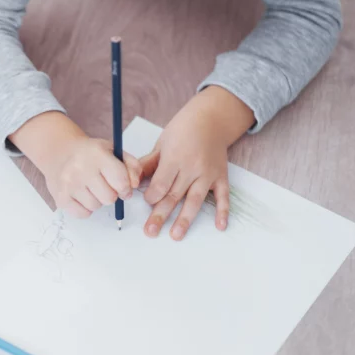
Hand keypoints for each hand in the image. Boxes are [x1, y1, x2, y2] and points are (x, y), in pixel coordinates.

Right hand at [10, 112, 141, 217]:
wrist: (59, 151)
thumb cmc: (90, 153)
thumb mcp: (113, 151)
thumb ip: (131, 165)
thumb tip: (134, 185)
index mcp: (97, 154)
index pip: (120, 181)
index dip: (126, 188)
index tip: (124, 188)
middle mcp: (80, 168)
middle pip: (109, 198)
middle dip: (111, 194)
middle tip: (105, 186)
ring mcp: (68, 184)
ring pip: (96, 207)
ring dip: (97, 201)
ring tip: (91, 188)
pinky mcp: (61, 197)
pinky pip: (83, 214)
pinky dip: (85, 208)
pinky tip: (82, 195)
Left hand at [138, 86, 254, 239]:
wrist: (211, 119)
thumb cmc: (182, 130)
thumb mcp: (161, 143)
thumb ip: (148, 164)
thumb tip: (132, 181)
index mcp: (175, 157)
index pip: (161, 183)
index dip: (152, 195)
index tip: (146, 202)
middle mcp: (192, 167)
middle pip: (174, 195)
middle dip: (161, 214)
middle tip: (150, 231)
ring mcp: (208, 173)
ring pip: (195, 199)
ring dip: (185, 219)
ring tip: (176, 235)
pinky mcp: (221, 177)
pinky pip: (223, 196)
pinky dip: (223, 211)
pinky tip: (220, 226)